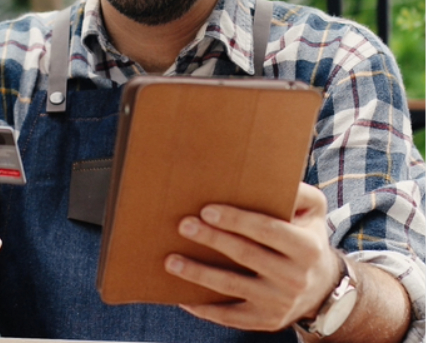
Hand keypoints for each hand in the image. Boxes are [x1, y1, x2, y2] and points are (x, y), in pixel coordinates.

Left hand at [164, 182, 338, 331]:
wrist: (323, 286)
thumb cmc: (308, 235)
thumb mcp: (314, 210)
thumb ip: (299, 191)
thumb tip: (270, 175)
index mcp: (306, 247)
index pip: (266, 230)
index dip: (236, 220)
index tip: (207, 210)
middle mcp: (295, 278)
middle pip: (245, 255)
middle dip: (211, 239)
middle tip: (184, 226)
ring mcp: (279, 304)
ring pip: (231, 287)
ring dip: (198, 274)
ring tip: (171, 261)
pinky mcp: (266, 322)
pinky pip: (230, 316)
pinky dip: (205, 308)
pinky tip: (183, 296)